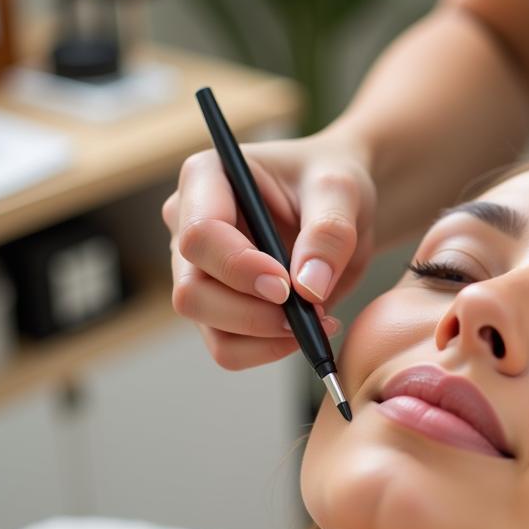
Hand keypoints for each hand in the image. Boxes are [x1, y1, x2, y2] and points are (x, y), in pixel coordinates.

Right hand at [162, 128, 376, 369]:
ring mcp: (198, 271)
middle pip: (192, 292)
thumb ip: (328, 232)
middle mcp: (188, 226)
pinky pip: (230, 348)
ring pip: (209, 328)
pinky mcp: (219, 306)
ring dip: (266, 338)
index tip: (287, 287)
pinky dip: (270, 349)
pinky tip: (308, 329)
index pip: (199, 235)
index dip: (239, 268)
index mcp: (206, 179)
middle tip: (311, 312)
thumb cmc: (331, 184)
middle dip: (252, 314)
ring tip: (320, 320)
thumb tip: (307, 288)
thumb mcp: (341, 191)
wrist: (340, 209)